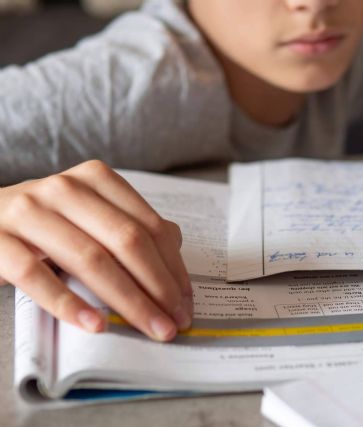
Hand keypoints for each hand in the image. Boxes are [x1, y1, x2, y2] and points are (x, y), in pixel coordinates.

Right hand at [0, 160, 191, 340]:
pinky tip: (96, 325)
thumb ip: (131, 226)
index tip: (186, 302)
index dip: (174, 267)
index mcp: (96, 179)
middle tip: (175, 322)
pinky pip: (35, 275)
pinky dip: (69, 303)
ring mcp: (28, 211)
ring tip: (151, 328)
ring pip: (90, 258)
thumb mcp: (90, 215)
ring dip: (128, 300)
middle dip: (159, 286)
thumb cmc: (47, 223)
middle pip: (127, 241)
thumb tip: (176, 254)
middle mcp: (65, 189)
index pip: (150, 226)